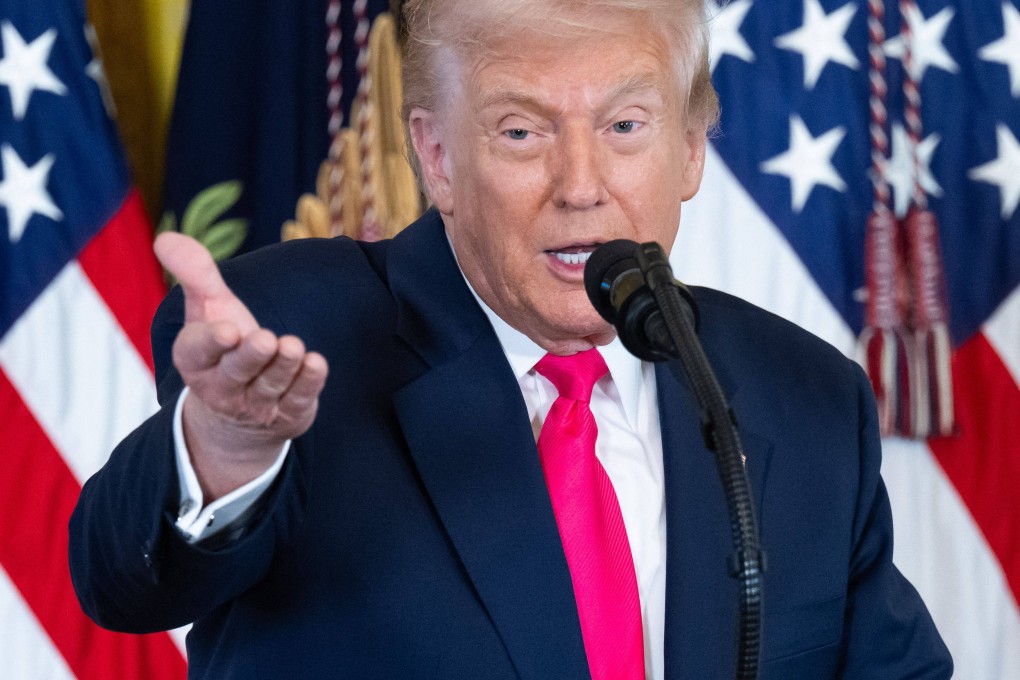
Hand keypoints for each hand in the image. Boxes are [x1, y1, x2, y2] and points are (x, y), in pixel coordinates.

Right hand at [154, 232, 328, 501]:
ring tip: (293, 346)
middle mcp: (223, 387)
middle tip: (266, 339)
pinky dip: (309, 383)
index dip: (211, 342)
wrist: (240, 411)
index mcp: (196, 360)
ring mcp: (256, 405)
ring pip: (270, 385)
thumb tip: (166, 236)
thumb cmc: (224, 347)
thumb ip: (195, 273)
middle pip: (237, 372)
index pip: (198, 351)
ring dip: (284, 366)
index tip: (226, 330)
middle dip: (251, 356)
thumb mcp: (208, 308)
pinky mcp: (288, 414)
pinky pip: (298, 399)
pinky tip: (317, 363)